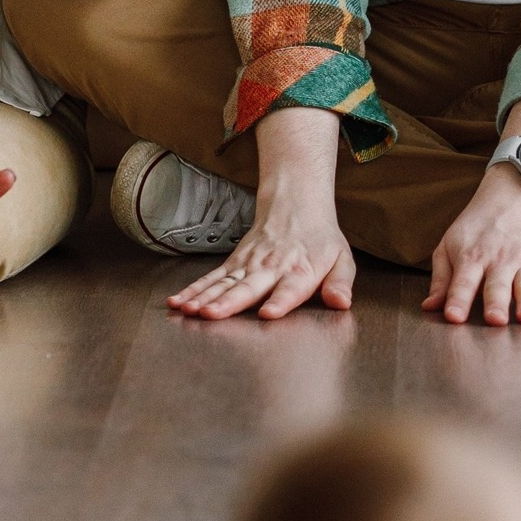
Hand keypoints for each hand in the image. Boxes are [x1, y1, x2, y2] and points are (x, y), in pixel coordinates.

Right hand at [166, 197, 355, 320]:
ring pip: (224, 283)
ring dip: (204, 296)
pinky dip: (193, 289)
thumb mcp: (342, 259)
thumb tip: (341, 302)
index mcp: (300, 271)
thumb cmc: (320, 240)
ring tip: (188, 310)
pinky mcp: (234, 263)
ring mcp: (249, 265)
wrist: (296, 205)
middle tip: (212, 315)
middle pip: (249, 287)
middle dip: (230, 302)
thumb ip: (340, 283)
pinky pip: (211, 278)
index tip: (269, 313)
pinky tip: (178, 301)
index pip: (290, 288)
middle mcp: (271, 268)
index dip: (280, 301)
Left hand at [424, 166, 520, 326]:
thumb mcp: (451, 245)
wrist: (516, 194)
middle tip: (494, 320)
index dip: (458, 300)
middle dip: (495, 304)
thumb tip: (429, 307)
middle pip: (496, 287)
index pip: (463, 282)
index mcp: (471, 258)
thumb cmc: (479, 226)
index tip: (454, 317)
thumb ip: (441, 279)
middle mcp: (499, 261)